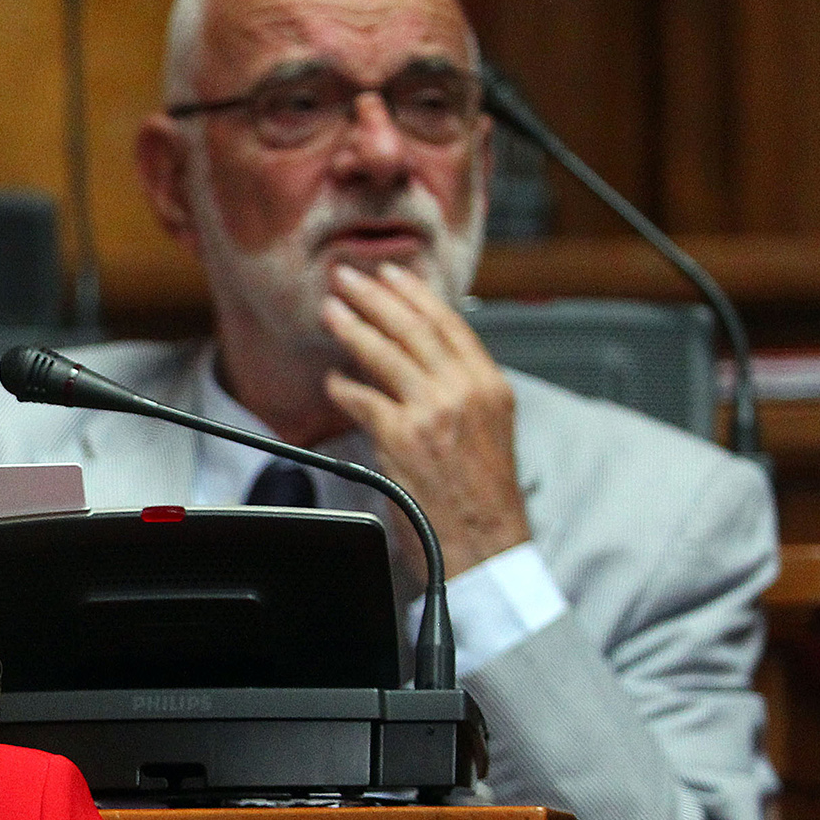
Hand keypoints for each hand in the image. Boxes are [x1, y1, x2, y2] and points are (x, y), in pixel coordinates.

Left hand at [320, 261, 527, 578]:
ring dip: (351, 327)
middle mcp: (464, 392)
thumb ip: (460, 390)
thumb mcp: (488, 429)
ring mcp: (432, 412)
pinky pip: (361, 398)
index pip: (448, 322)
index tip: (390, 274)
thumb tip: (419, 358)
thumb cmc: (482, 496)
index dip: (413, 292)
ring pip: (383, 353)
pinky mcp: (401, 438)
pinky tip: (331, 379)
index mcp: (490, 385)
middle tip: (346, 278)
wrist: (486, 545)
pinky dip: (342, 386)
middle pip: (411, 327)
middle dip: (374, 296)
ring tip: (329, 310)